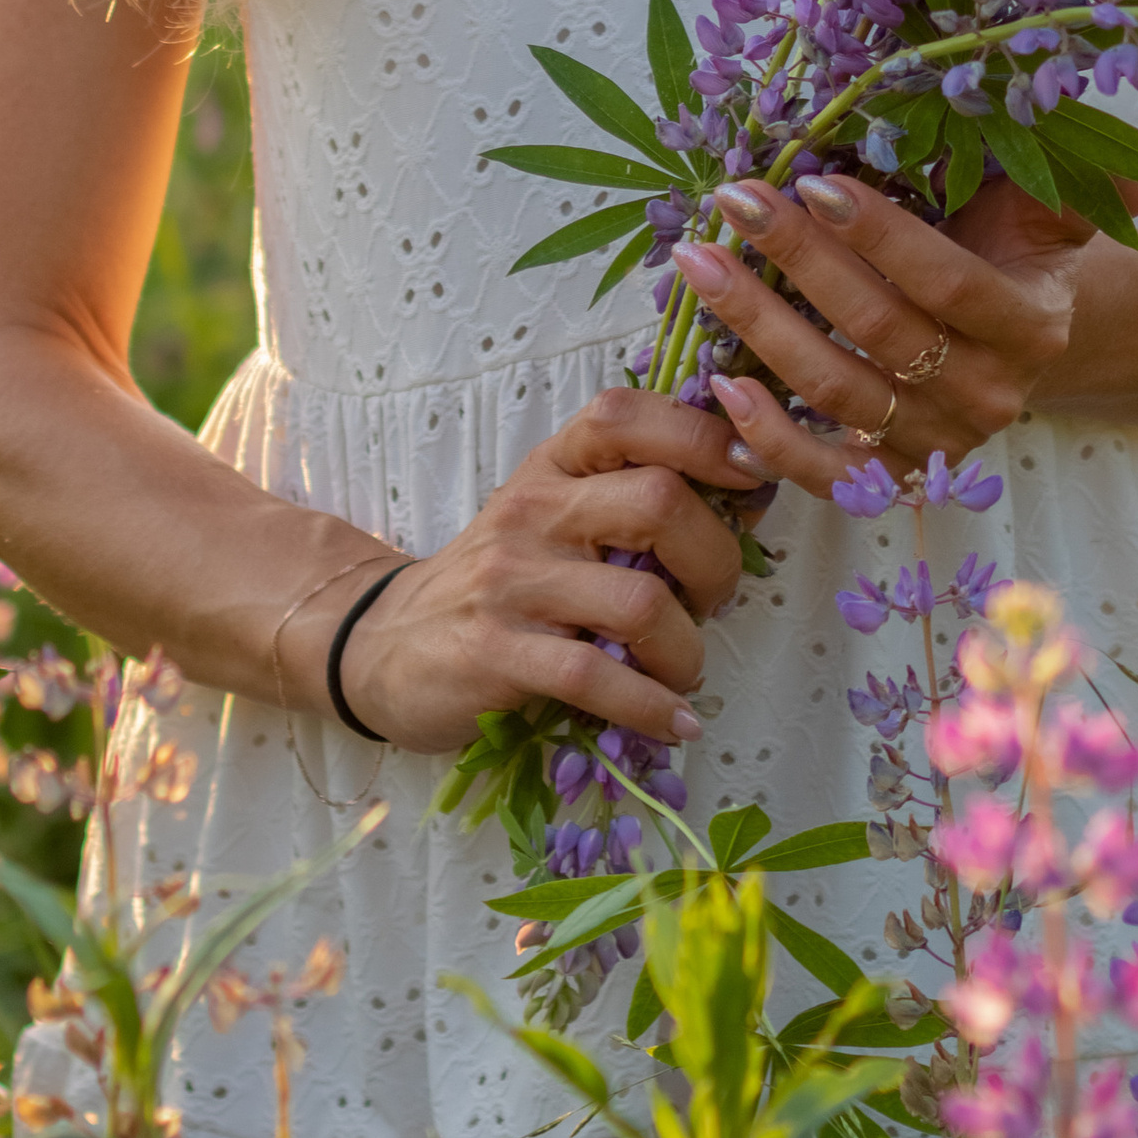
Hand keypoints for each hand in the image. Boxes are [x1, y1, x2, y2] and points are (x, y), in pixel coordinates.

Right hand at [334, 389, 748, 755]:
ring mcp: (512, 581)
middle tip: (714, 601)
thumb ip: (631, 496)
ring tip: (685, 671)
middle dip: (718, 560)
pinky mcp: (497, 653)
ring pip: (640, 601)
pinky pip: (597, 679)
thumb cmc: (501, 579)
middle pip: (660, 501)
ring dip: (688, 648)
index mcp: (554, 464)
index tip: (751, 476)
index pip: (628, 415)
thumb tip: (749, 491)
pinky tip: (675, 722)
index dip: (704, 437)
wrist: (385, 643)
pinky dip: (652, 707)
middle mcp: (534, 509)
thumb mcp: (554, 514)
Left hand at [672, 169, 1097, 499]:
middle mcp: (989, 393)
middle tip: (733, 202)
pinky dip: (765, 439)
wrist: (1019, 334)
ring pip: (837, 389)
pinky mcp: (892, 477)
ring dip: (757, 327)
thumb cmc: (1019, 247)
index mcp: (1032, 323)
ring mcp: (937, 442)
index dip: (879, 234)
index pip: (946, 281)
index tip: (811, 182)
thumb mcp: (1051, 206)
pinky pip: (823, 472)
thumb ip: (1080, 180)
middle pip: (879, 330)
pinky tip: (717, 386)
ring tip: (699, 264)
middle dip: (796, 260)